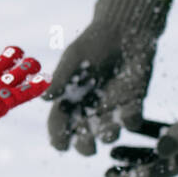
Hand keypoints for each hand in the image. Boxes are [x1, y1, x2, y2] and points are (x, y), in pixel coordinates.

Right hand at [43, 0, 164, 154]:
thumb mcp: (74, 57)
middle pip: (83, 135)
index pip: (60, 124)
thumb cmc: (94, 41)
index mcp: (70, 100)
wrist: (124, 30)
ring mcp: (112, 107)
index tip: (61, 145)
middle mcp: (89, 109)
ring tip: (107, 133)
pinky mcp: (133, 102)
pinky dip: (130, 121)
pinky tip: (128, 115)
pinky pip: (132, 120)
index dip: (58, 137)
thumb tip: (44, 98)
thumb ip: (61, 78)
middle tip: (87, 147)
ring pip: (108, 132)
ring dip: (107, 135)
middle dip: (84, 145)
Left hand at [106, 112, 177, 176]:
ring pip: (157, 149)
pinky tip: (128, 128)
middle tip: (107, 175)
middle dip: (131, 172)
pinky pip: (163, 130)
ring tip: (111, 153)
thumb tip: (160, 151)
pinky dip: (145, 129)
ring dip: (135, 152)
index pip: (160, 175)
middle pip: (156, 167)